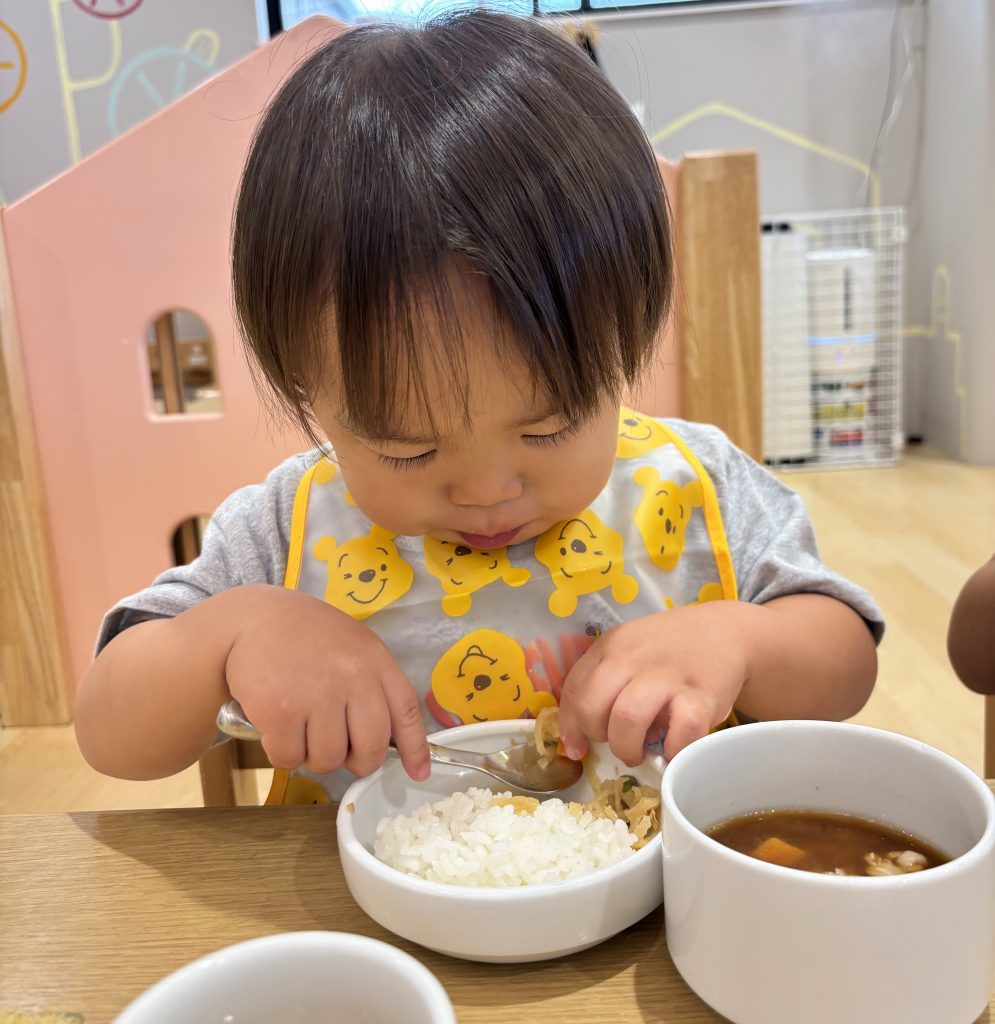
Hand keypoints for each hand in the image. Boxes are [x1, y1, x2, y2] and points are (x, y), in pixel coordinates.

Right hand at [224, 586, 428, 779]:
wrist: (252, 618)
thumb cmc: (307, 635)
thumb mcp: (353, 646)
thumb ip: (373, 684)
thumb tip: (392, 740)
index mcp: (375, 660)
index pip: (405, 711)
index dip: (415, 748)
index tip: (418, 772)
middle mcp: (352, 677)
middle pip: (370, 749)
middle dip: (357, 762)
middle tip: (339, 749)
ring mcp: (316, 695)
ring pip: (328, 761)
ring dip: (313, 755)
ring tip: (302, 726)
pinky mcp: (279, 712)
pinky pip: (289, 758)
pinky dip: (282, 753)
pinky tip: (277, 726)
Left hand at [558, 602, 749, 764]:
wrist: (725, 633)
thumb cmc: (668, 651)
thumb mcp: (626, 654)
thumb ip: (595, 688)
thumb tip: (573, 746)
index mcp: (610, 646)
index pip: (573, 692)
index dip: (573, 727)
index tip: (580, 746)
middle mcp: (633, 657)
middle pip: (591, 707)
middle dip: (598, 737)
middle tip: (618, 741)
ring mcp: (668, 675)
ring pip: (627, 719)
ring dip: (628, 748)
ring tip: (640, 751)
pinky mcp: (702, 696)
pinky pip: (679, 732)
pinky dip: (672, 750)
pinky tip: (673, 746)